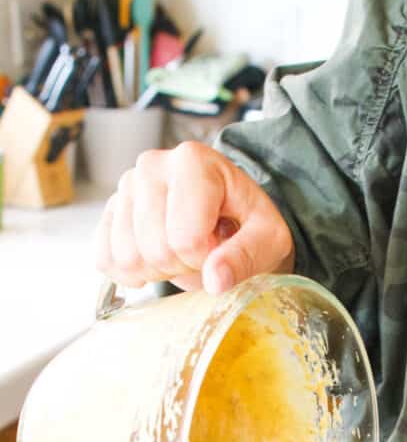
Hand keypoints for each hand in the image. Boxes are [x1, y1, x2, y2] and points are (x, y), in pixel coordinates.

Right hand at [94, 142, 294, 293]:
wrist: (227, 215)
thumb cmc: (248, 223)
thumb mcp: (267, 238)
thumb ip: (245, 256)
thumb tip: (215, 280)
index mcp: (194, 161)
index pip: (186, 238)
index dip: (206, 260)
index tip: (220, 247)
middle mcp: (152, 165)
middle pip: (155, 250)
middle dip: (182, 266)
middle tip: (201, 253)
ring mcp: (125, 187)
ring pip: (128, 258)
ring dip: (159, 271)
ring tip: (181, 252)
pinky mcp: (109, 211)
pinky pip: (105, 259)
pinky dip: (132, 273)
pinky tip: (156, 262)